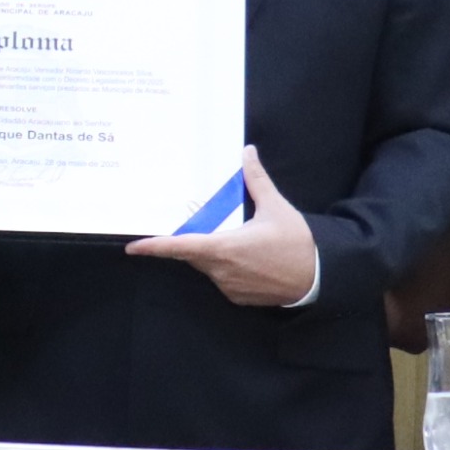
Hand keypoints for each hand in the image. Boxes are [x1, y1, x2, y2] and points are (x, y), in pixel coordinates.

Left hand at [122, 146, 320, 307]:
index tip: (133, 247)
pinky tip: (245, 257)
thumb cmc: (295, 243)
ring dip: (211, 252)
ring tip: (234, 239)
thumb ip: (257, 181)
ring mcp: (227, 286)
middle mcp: (220, 270)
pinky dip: (224, 266)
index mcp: (224, 248)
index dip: (154, 247)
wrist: (316, 279)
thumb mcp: (276, 208)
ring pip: (206, 266)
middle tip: (192, 226)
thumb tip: (247, 153)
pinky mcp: (236, 297)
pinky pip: (220, 278)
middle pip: (192, 253)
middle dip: (188, 240)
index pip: (180, 247)